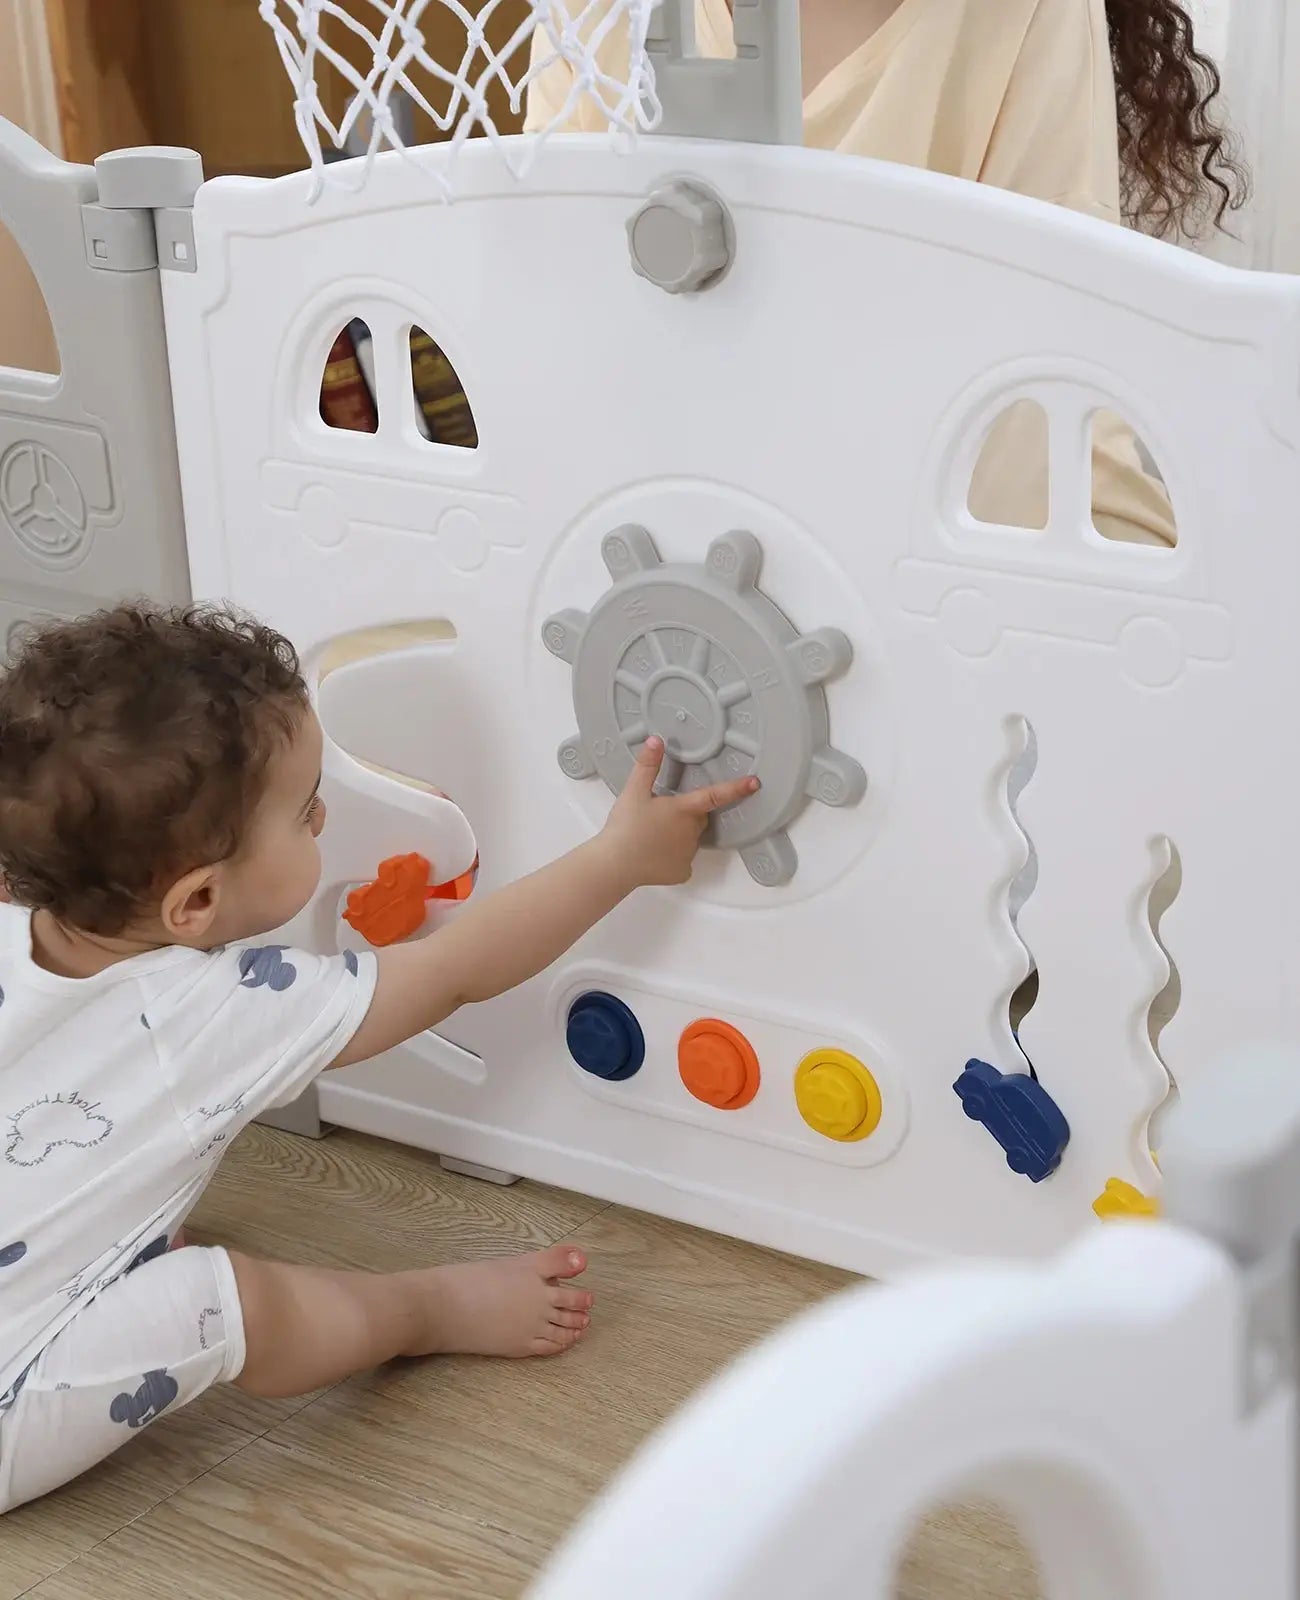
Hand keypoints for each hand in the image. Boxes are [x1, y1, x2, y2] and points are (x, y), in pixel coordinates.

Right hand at [599, 737, 759, 886]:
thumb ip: (647, 766)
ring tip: (651, 835)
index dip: (737, 788)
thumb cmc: (626, 827)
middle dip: (687, 814)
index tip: (755, 783)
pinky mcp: (681, 871)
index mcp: (684, 809)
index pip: (716, 795)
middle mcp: (691, 831)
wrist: (615, 865)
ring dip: (678, 835)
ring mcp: (688, 853)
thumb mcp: (634, 791)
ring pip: (690, 839)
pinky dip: (671, 857)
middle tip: (661, 814)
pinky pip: (682, 861)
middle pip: (699, 818)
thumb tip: (656, 740)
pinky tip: (653, 855)